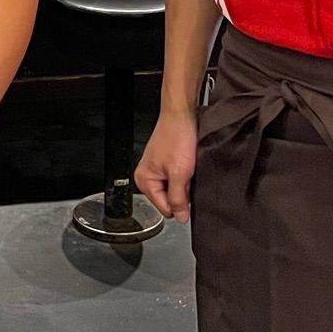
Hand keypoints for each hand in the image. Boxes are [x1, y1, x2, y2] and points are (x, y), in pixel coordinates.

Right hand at [134, 107, 196, 222]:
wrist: (182, 113)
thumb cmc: (177, 136)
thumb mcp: (179, 173)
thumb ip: (178, 198)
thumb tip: (181, 218)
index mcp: (144, 180)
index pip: (165, 209)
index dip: (179, 203)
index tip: (186, 189)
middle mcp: (148, 176)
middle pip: (169, 200)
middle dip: (182, 192)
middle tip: (187, 174)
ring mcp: (158, 169)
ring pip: (175, 189)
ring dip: (184, 182)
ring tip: (187, 166)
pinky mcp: (167, 162)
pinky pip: (178, 178)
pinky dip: (185, 174)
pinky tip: (188, 163)